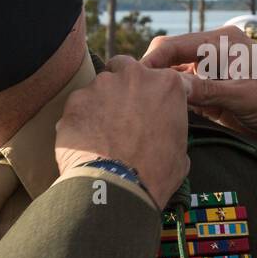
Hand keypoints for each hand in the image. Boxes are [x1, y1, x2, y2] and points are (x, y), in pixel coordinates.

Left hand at [55, 56, 189, 207]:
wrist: (118, 189)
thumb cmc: (155, 174)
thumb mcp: (180, 151)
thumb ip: (171, 129)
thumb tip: (164, 135)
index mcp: (167, 85)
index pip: (159, 77)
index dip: (152, 93)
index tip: (149, 107)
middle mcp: (135, 76)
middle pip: (124, 68)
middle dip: (122, 84)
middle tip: (122, 112)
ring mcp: (102, 85)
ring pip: (98, 85)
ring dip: (100, 102)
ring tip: (101, 132)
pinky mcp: (76, 100)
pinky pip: (78, 105)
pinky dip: (80, 118)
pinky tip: (85, 140)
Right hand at [141, 27, 256, 169]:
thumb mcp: (242, 96)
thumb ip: (204, 91)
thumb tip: (167, 88)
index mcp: (222, 42)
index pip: (174, 46)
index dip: (151, 62)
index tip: (131, 81)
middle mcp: (215, 54)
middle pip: (171, 61)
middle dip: (154, 77)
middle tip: (135, 99)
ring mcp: (215, 76)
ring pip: (176, 81)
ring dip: (163, 93)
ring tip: (145, 110)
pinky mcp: (217, 97)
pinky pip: (188, 98)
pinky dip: (176, 106)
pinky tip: (166, 118)